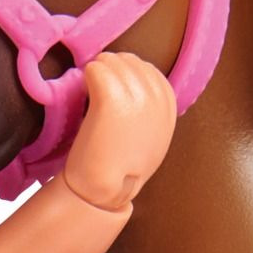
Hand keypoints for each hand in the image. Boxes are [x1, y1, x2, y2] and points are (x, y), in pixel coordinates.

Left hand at [62, 53, 176, 211]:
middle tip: (97, 90)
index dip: (125, 76)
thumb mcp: (152, 139)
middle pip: (128, 60)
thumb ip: (153, 112)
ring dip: (97, 72)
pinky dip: (86, 77)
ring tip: (90, 93)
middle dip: (110, 70)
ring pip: (110, 61)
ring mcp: (136, 97)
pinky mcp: (113, 98)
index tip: (112, 91)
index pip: (147, 68)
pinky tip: (84, 92)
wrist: (103, 192)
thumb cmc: (121, 169)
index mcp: (169, 106)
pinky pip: (95, 69)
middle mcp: (157, 98)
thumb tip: (139, 86)